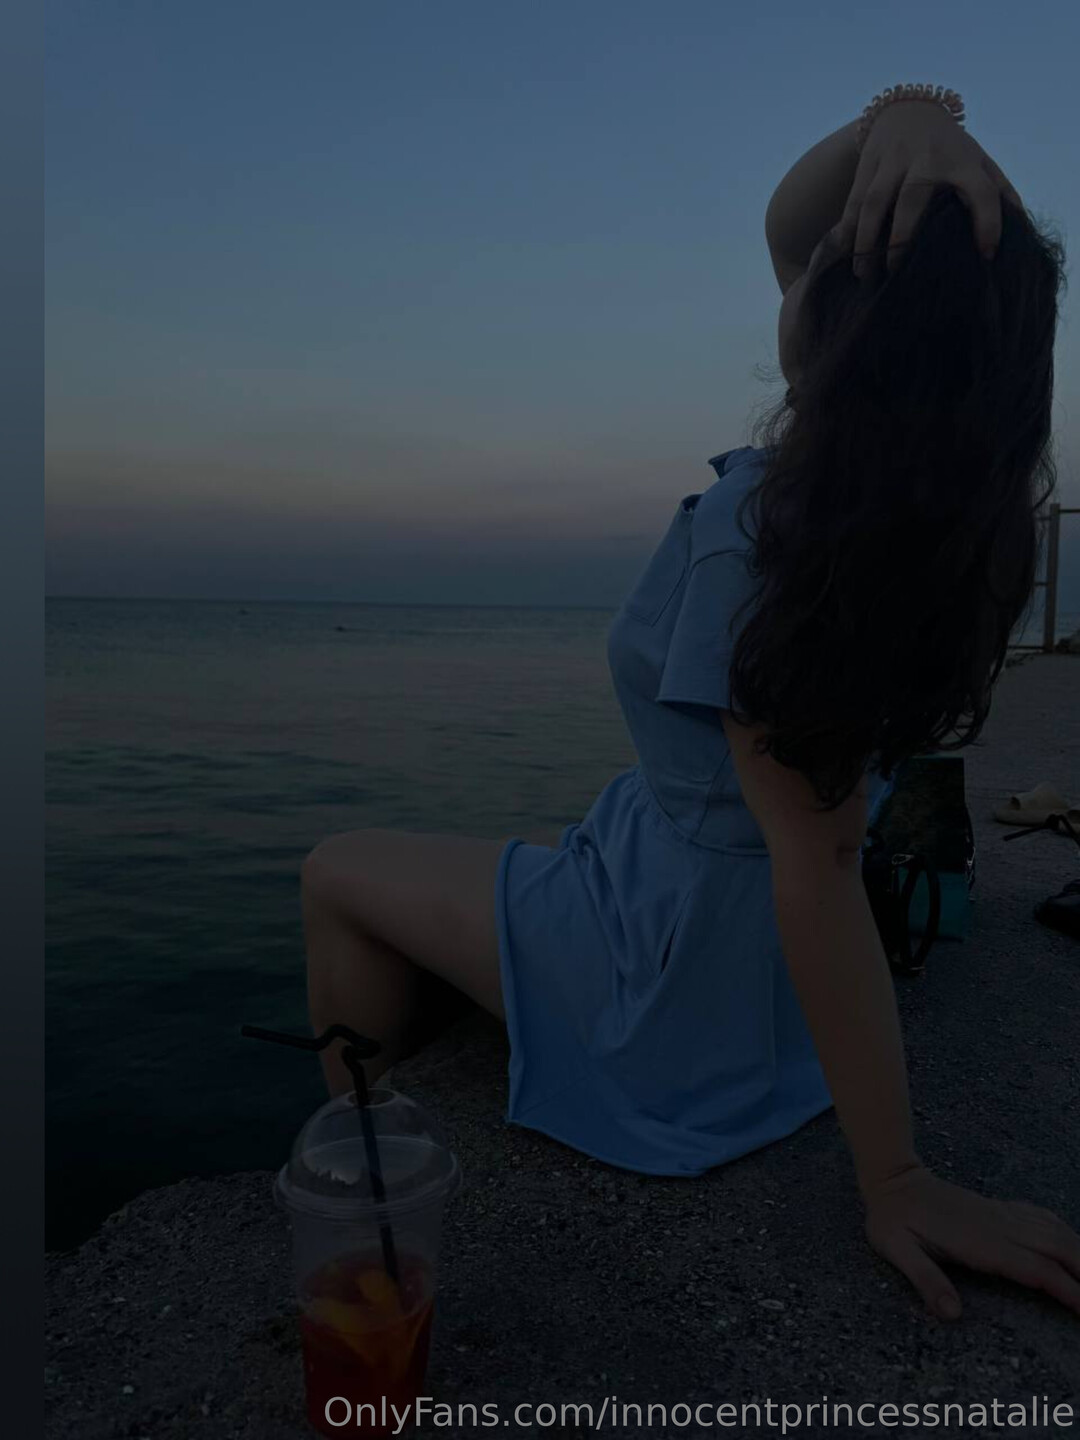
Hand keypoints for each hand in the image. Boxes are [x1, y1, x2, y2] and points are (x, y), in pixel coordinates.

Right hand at [831, 102, 1023, 276]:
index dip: (989, 223)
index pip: (982, 191)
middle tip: (898, 273)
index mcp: (963, 162)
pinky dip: (848, 229)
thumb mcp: (979, 162)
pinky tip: (846, 255)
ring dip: (868, 239)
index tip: (987, 256)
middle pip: (914, 198)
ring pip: (876, 200)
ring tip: (865, 274)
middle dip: (904, 238)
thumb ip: (999, 192)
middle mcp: (928, 159)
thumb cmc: (950, 149)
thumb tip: (1018, 230)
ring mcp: (894, 160)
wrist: (908, 110)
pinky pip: (854, 200)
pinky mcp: (868, 164)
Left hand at [863, 1163, 1079, 1320]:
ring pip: (1055, 1231)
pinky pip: (1041, 1217)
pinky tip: (1072, 1242)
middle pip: (1058, 1248)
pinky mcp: (998, 1209)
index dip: (1067, 1290)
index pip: (1036, 1269)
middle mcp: (998, 1226)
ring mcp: (1001, 1215)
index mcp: (980, 1242)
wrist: (892, 1180)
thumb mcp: (896, 1249)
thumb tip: (952, 1313)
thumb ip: (924, 1279)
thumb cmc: (892, 1219)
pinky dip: (1064, 1231)